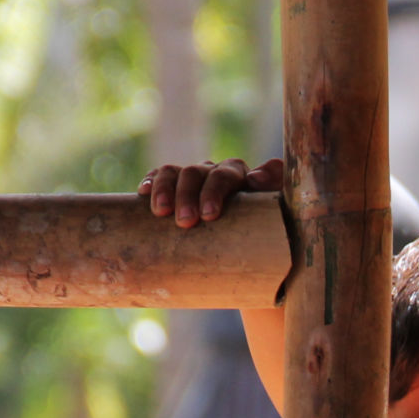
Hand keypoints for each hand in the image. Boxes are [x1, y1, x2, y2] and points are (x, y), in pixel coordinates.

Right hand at [138, 157, 284, 226]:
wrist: (246, 246)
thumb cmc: (263, 231)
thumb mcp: (275, 213)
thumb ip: (275, 190)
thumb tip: (255, 178)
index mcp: (239, 176)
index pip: (225, 174)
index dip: (215, 190)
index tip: (210, 215)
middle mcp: (213, 173)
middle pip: (196, 173)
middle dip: (188, 195)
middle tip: (185, 222)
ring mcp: (192, 179)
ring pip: (173, 171)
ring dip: (165, 189)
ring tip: (161, 213)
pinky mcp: (173, 188)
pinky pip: (158, 176)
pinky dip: (151, 182)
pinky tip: (142, 193)